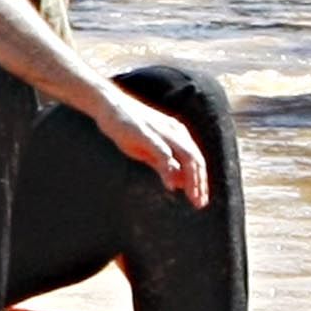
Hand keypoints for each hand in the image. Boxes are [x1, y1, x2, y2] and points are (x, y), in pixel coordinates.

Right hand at [96, 91, 210, 207]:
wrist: (110, 106)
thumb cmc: (130, 128)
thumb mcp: (150, 151)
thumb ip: (165, 165)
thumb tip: (180, 184)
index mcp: (178, 134)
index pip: (196, 159)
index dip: (201, 181)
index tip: (200, 200)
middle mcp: (175, 131)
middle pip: (195, 159)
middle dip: (199, 183)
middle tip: (199, 204)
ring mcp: (162, 131)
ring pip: (186, 156)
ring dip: (191, 178)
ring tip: (192, 197)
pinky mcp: (147, 133)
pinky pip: (163, 151)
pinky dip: (170, 169)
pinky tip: (171, 185)